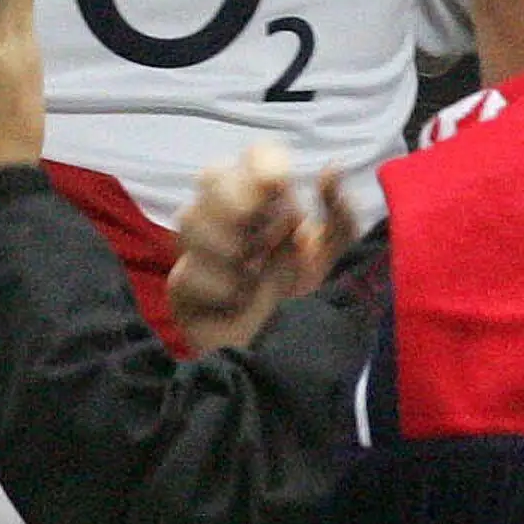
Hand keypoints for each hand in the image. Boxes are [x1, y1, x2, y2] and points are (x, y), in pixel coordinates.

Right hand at [168, 143, 356, 350]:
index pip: (254, 159)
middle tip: (265, 232)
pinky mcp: (183, 291)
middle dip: (238, 199)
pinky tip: (239, 300)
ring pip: (188, 217)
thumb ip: (339, 215)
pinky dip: (218, 285)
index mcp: (271, 206)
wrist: (294, 364)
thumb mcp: (340, 261)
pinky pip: (185, 271)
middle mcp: (232, 221)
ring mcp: (202, 253)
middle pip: (210, 175)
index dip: (262, 161)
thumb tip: (331, 165)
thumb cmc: (314, 305)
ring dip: (226, 242)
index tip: (281, 181)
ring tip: (254, 272)